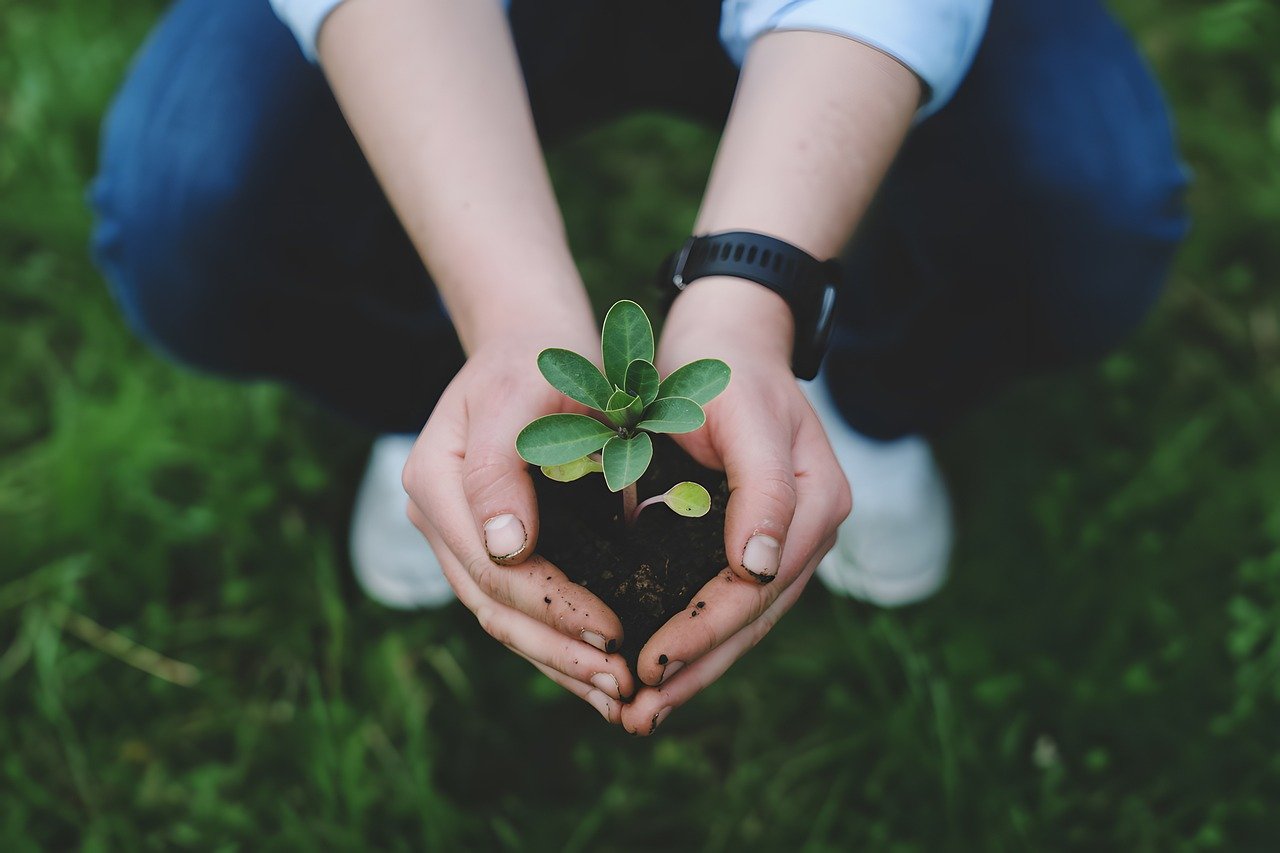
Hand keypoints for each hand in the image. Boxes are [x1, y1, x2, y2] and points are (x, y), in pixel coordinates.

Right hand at [403, 325, 635, 724]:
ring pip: (501, 618)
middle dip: (558, 650)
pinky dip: (554, 643)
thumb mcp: (525, 393)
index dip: (553, 607)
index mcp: (434, 477)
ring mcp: (455, 537)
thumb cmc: (539, 360)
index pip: (492, 566)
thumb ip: (503, 465)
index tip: (613, 633)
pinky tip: (596, 674)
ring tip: (614, 697)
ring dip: (557, 661)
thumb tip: (504, 550)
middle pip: (492, 605)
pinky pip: (515, 607)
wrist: (531, 346)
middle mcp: (435, 516)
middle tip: (620, 685)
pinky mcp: (485, 549)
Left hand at [620, 280, 851, 734]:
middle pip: (754, 618)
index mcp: (818, 502)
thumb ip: (765, 488)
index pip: (759, 587)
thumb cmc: (726, 365)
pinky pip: (725, 600)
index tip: (651, 663)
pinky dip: (692, 636)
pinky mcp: (749, 540)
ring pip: (742, 622)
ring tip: (642, 712)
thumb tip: (762, 569)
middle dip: (697, 669)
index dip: (706, 630)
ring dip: (694, 668)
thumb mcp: (744, 414)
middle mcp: (807, 530)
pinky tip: (655, 667)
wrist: (726, 334)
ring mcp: (783, 539)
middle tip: (640, 716)